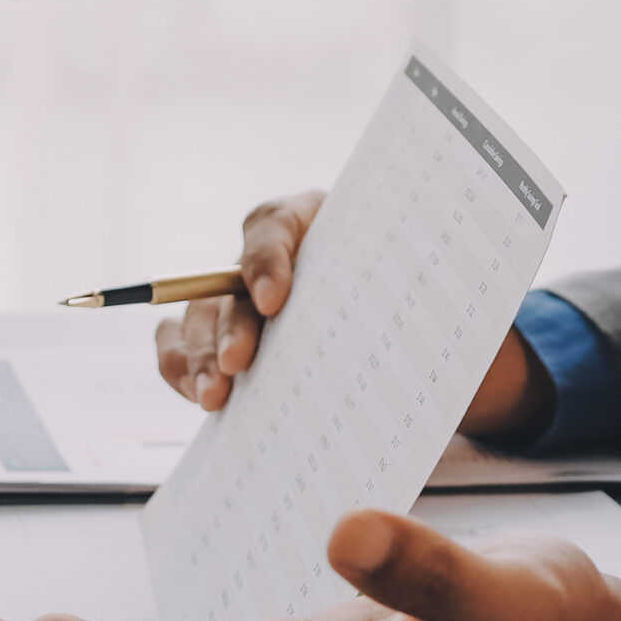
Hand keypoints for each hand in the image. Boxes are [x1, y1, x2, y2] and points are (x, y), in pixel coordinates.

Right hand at [154, 189, 554, 437]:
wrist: (425, 334)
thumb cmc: (431, 306)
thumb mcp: (440, 298)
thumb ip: (423, 307)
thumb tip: (438, 341)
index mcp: (320, 223)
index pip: (275, 224)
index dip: (268, 259)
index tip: (276, 301)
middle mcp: (272, 256)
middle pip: (227, 279)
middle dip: (228, 323)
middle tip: (238, 364)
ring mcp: (242, 299)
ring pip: (197, 316)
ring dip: (196, 355)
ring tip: (213, 397)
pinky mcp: (228, 340)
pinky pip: (181, 346)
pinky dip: (180, 369)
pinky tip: (200, 397)